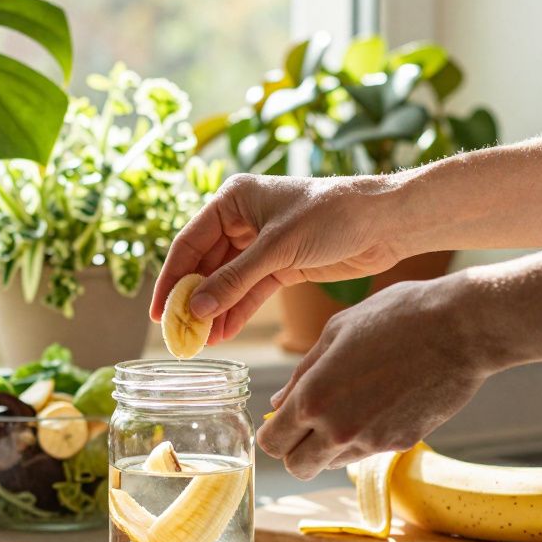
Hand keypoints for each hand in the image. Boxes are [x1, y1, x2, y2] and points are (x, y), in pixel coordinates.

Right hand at [151, 174, 407, 343]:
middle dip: (192, 300)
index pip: (189, 243)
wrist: (384, 222)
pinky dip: (237, 312)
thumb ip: (235, 280)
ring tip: (200, 341)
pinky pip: (250, 292)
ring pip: (227, 282)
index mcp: (233, 200)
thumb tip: (195, 307)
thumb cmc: (332, 215)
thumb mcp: (277, 249)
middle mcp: (242, 220)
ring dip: (214, 311)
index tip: (157, 311)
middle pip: (205, 265)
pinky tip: (223, 334)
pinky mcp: (281, 265)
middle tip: (179, 333)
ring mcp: (261, 245)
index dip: (171, 278)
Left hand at [257, 276, 501, 479]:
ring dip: (328, 446)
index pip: (271, 443)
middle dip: (294, 450)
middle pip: (296, 467)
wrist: (460, 328)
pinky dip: (362, 438)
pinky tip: (377, 404)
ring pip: (331, 463)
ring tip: (347, 406)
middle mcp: (338, 428)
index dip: (271, 434)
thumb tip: (279, 403)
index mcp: (313, 398)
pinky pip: (367, 452)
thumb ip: (302, 373)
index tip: (279, 422)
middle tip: (305, 426)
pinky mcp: (401, 444)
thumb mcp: (336, 332)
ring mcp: (372, 441)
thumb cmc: (395, 317)